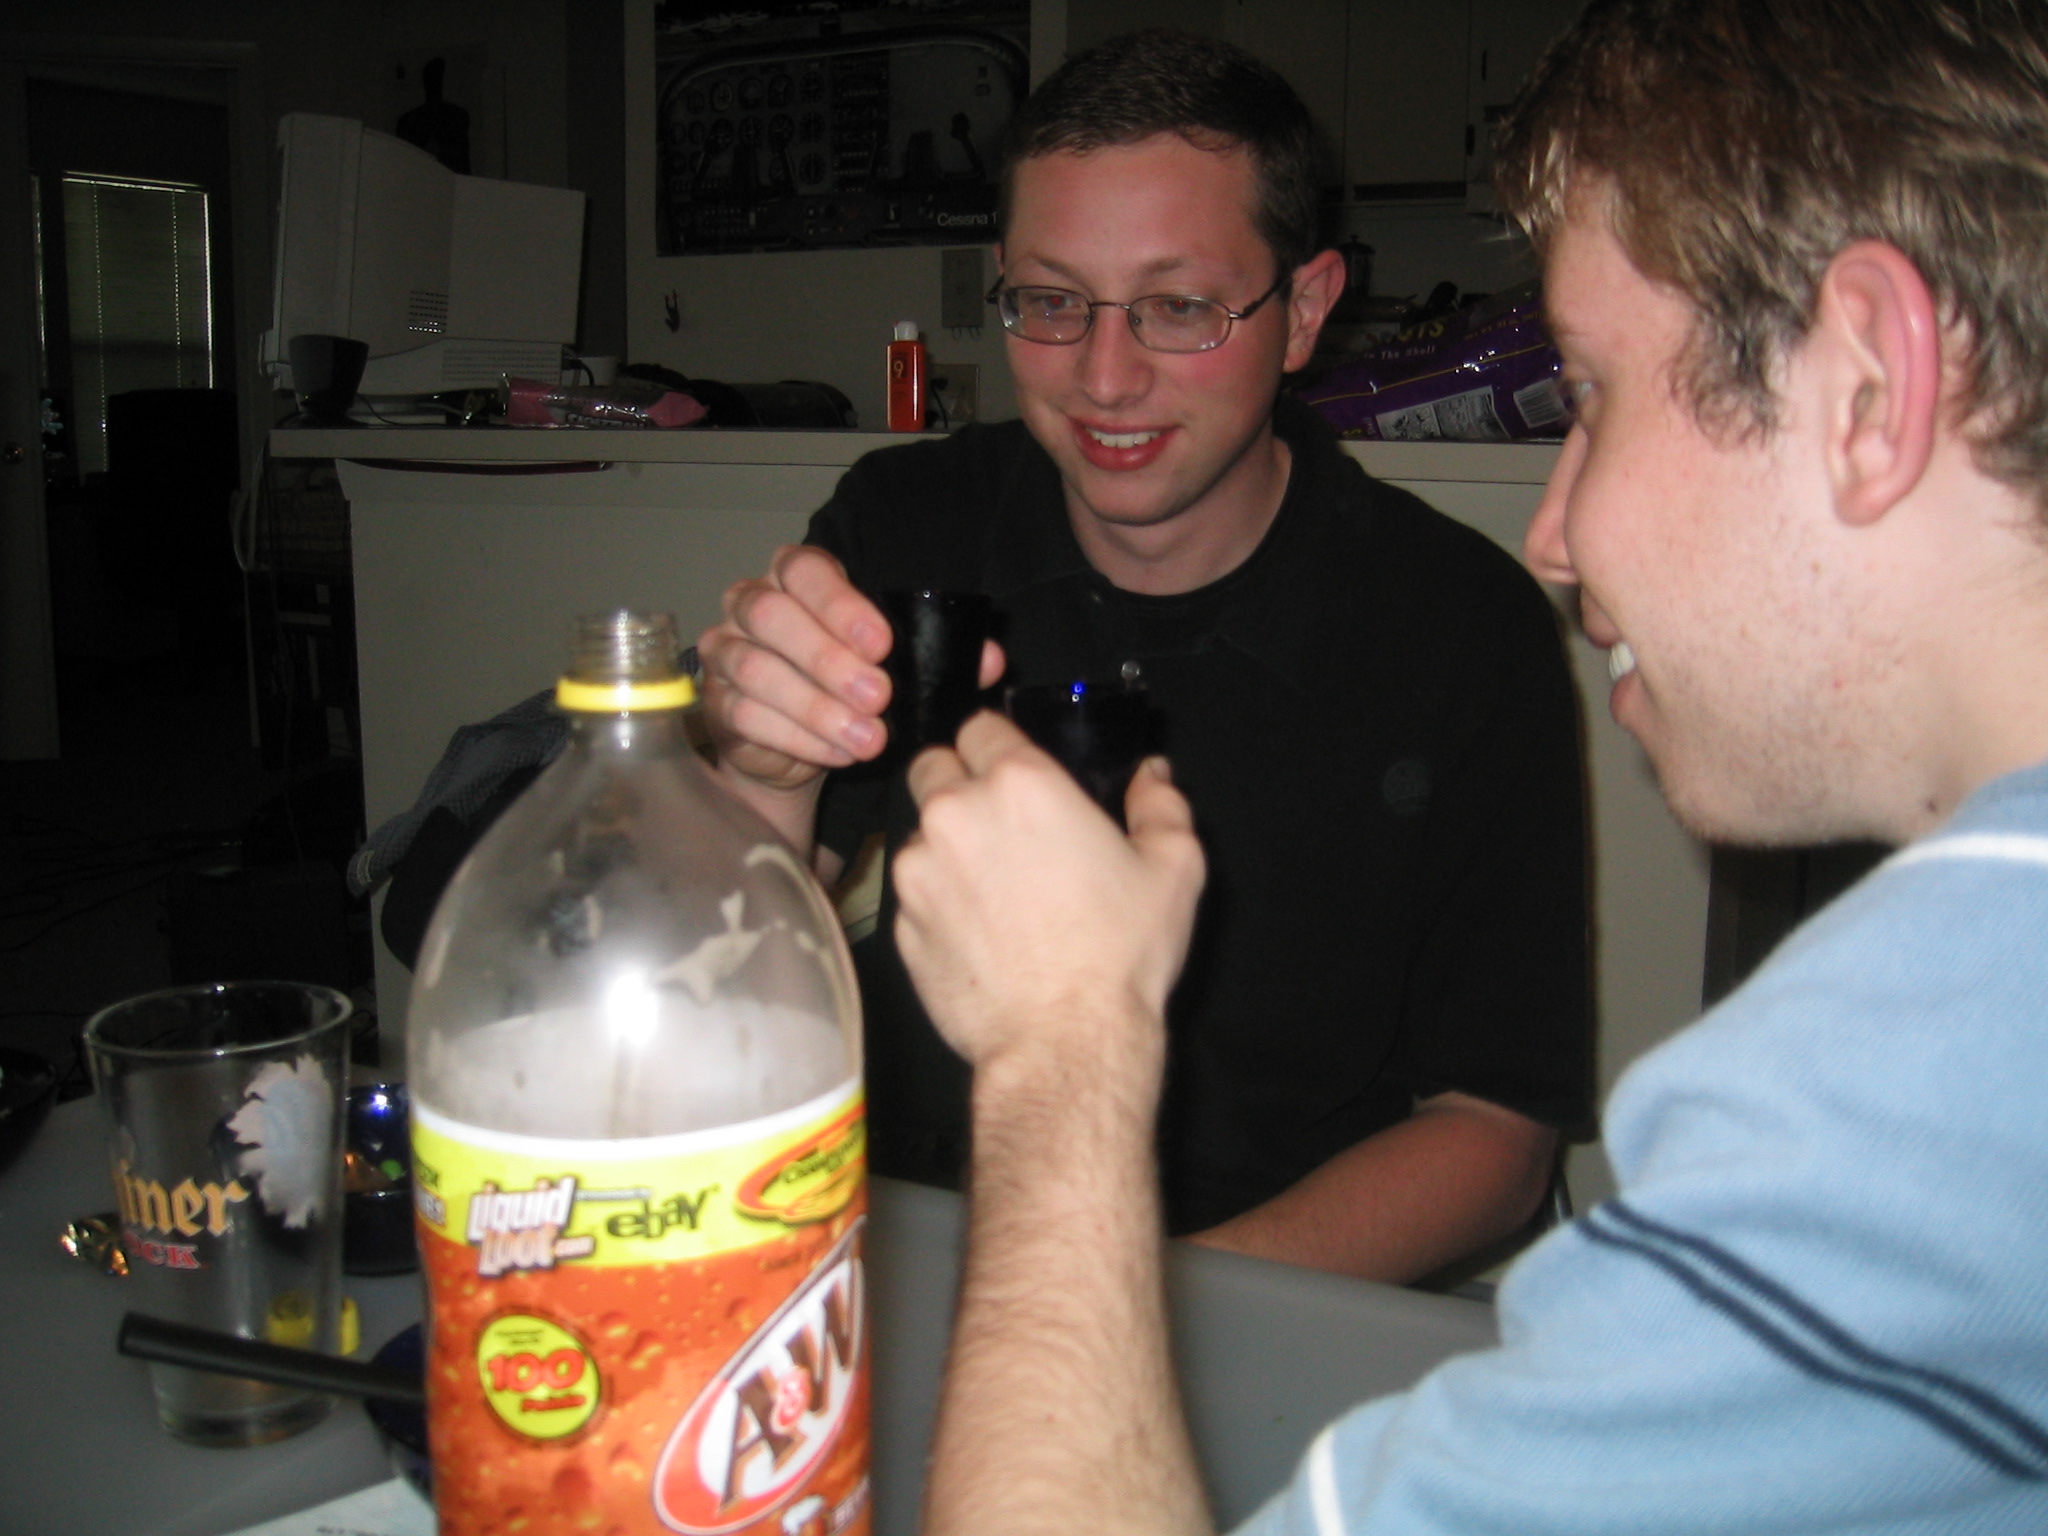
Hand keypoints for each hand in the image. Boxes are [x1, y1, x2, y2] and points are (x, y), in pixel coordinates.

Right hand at [697, 545, 1003, 794]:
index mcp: (795, 579)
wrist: (800, 748)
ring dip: (818, 707)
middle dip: (828, 657)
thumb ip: (940, 656)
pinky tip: (840, 753)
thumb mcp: (897, 666)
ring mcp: (726, 654)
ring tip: (869, 738)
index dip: (840, 604)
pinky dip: (801, 738)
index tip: (882, 644)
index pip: (805, 570)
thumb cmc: (851, 689)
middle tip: (879, 697)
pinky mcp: (719, 705)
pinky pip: (749, 716)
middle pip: (772, 615)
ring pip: (758, 670)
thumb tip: (990, 659)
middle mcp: (750, 607)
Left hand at [893, 713, 1205, 1083]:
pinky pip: (913, 893)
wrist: (1065, 1044)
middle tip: (999, 822)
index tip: (1015, 770)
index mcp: (1021, 783)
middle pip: (933, 766)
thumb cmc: (1120, 955)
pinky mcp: (901, 924)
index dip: (998, 744)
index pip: (980, 726)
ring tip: (995, 889)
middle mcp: (956, 814)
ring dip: (947, 845)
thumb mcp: (1173, 868)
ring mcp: (918, 871)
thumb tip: (1152, 776)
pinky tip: (981, 932)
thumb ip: (1161, 804)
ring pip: (920, 833)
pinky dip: (938, 901)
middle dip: (958, 782)